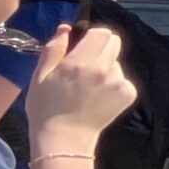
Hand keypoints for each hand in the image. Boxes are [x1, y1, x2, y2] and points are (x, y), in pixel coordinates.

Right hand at [27, 23, 135, 144]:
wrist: (64, 139)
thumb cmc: (46, 108)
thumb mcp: (40, 76)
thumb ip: (54, 49)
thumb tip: (65, 29)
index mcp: (82, 61)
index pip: (101, 32)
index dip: (91, 35)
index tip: (81, 46)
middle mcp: (105, 69)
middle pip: (113, 42)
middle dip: (100, 48)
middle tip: (84, 65)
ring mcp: (119, 82)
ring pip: (116, 62)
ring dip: (105, 68)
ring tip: (88, 87)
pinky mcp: (128, 94)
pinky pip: (122, 79)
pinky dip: (112, 84)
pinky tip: (97, 97)